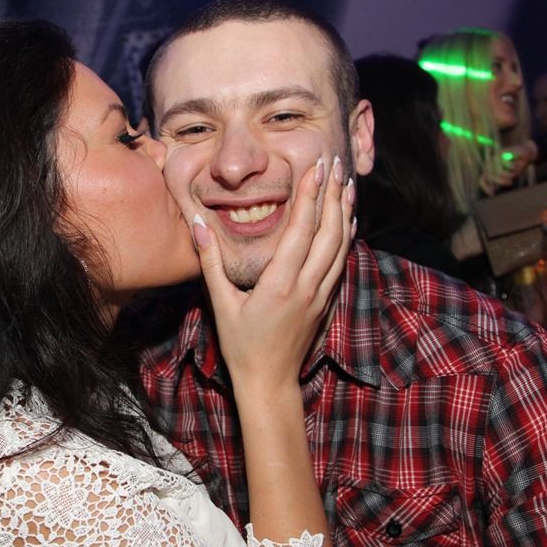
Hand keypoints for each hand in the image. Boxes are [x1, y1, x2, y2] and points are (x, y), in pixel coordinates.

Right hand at [191, 155, 353, 389]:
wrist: (269, 382)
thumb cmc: (241, 345)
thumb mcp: (220, 303)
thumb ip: (210, 261)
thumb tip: (198, 223)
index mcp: (279, 283)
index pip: (301, 230)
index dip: (311, 196)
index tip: (317, 168)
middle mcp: (306, 286)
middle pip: (328, 232)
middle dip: (333, 195)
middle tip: (336, 163)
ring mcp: (320, 295)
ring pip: (340, 246)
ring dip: (344, 212)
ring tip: (347, 184)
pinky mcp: (325, 302)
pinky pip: (341, 263)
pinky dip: (346, 237)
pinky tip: (348, 221)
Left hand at [479, 140, 537, 193]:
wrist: (526, 152)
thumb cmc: (517, 165)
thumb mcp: (510, 175)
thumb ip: (503, 180)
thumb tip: (495, 188)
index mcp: (490, 171)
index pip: (482, 180)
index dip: (486, 188)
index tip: (493, 194)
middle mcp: (490, 164)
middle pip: (490, 177)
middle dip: (501, 182)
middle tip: (511, 182)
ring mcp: (494, 158)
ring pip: (498, 172)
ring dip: (508, 175)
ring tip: (515, 174)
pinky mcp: (502, 153)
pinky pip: (507, 165)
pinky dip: (514, 167)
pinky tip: (517, 164)